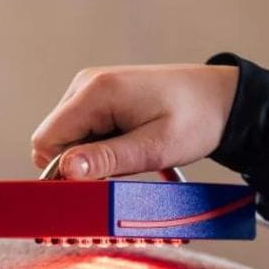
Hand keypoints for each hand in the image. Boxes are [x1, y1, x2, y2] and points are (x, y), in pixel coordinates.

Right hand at [30, 64, 237, 178]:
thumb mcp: (153, 148)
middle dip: (80, 164)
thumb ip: (107, 159)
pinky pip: (83, 132)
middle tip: (122, 168)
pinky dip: (100, 147)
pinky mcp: (100, 98)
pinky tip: (129, 144)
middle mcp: (86, 84)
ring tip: (131, 152)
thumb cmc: (195, 121)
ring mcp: (91, 89)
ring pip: (68, 139)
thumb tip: (65, 170)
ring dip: (92, 157)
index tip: (96, 183)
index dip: (63, 170)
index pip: (46, 141)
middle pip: (54, 141)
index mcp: (95, 91)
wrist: (222, 99)